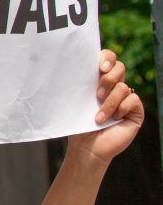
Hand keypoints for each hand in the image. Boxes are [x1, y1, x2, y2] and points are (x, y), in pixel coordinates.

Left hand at [66, 49, 143, 165]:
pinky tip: (113, 119)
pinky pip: (133, 99)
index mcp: (99, 80)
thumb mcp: (76, 100)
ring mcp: (126, 98)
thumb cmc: (78, 123)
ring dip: (109, 103)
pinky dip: (121, 109)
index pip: (108, 58)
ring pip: (123, 86)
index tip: (100, 67)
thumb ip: (78, 82)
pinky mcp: (135, 111)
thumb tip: (69, 63)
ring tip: (98, 117)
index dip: (107, 57)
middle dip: (107, 79)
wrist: (86, 146)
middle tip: (97, 95)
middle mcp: (115, 86)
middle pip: (120, 67)